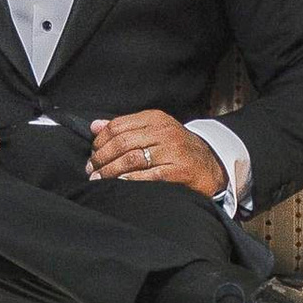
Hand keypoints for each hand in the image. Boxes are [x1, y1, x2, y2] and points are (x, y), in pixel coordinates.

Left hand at [88, 110, 224, 195]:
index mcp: (155, 119)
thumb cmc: (176, 149)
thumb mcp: (153, 131)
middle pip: (122, 142)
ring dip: (111, 171)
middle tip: (92, 170)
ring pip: (132, 158)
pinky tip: (119, 184)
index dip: (100, 141)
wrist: (211, 165)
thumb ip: (125, 128)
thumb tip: (94, 126)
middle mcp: (164, 131)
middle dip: (102, 158)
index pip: (118, 126)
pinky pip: (148, 175)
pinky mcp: (179, 170)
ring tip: (99, 180)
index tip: (92, 154)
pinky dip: (130, 180)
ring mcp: (173, 150)